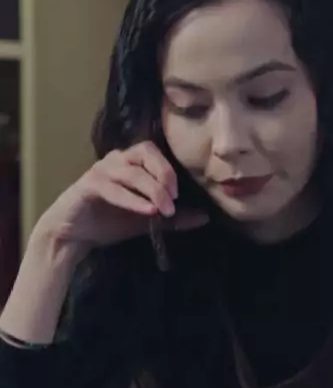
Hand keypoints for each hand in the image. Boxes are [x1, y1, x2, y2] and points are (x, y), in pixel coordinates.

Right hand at [34, 141, 206, 253]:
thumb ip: (174, 219)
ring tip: (165, 210)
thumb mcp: (146, 221)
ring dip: (152, 190)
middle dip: (164, 173)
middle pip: (144, 152)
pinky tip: (147, 211)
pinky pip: (113, 188)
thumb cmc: (108, 222)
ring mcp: (101, 171)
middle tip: (174, 198)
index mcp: (130, 163)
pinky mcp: (88, 186)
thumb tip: (205, 217)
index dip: (168, 168)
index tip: (179, 194)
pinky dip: (132, 199)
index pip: (153, 152)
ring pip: (131, 171)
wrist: (73, 236)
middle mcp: (116, 160)